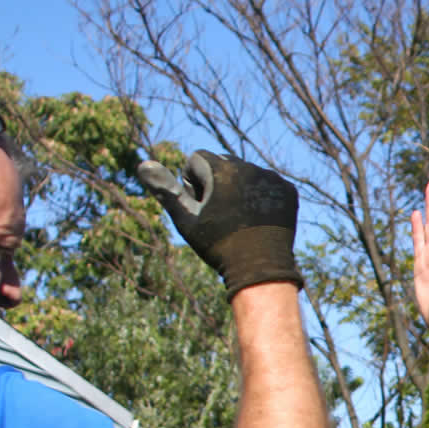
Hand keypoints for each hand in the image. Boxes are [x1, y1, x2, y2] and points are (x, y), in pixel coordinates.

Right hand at [139, 148, 301, 295]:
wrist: (259, 268)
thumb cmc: (218, 244)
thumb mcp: (186, 219)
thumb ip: (166, 190)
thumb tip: (142, 164)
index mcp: (222, 169)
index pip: (196, 160)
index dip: (192, 184)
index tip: (201, 207)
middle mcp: (248, 166)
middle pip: (222, 164)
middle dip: (216, 184)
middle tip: (220, 216)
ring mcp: (271, 177)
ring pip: (246, 173)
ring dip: (238, 189)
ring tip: (239, 220)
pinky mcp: (287, 190)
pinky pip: (266, 184)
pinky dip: (260, 197)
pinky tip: (258, 220)